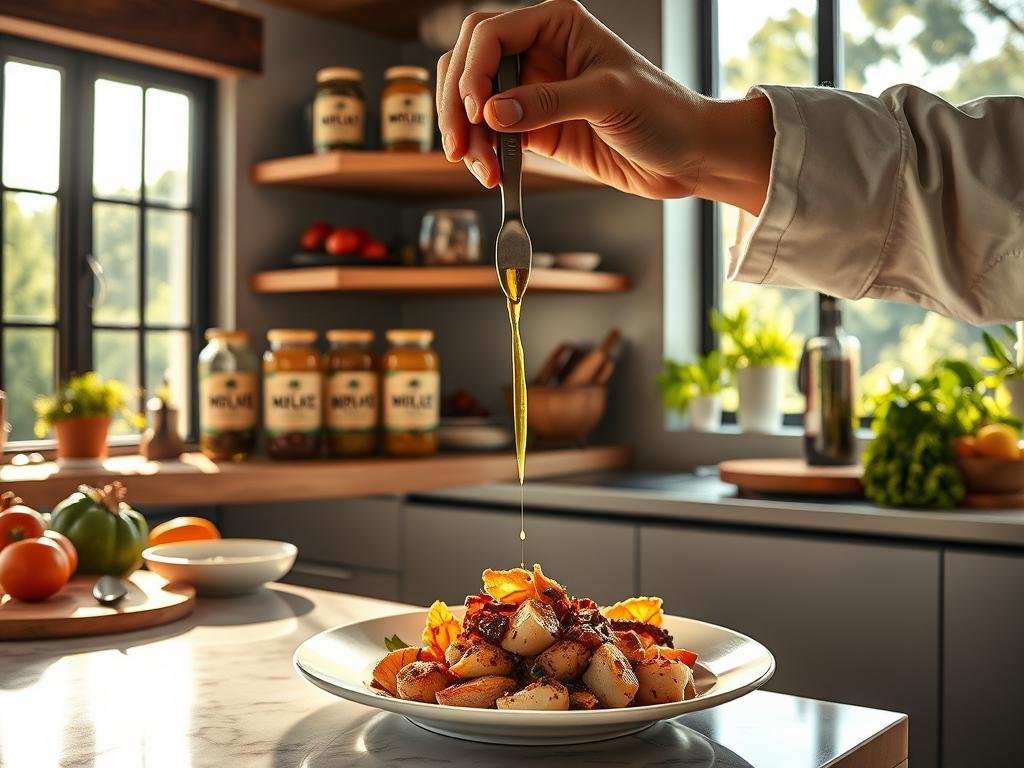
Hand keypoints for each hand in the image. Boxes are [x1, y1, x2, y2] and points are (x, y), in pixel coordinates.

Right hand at [436, 0, 773, 212]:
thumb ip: (549, 102)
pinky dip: (483, 154)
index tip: (478, 112)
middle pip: (469, 65)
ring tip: (479, 169)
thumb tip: (493, 113)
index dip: (474, 71)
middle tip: (459, 145)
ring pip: (473, 103)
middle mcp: (538, 51)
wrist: (685, 156)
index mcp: (556, 23)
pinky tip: (489, 174)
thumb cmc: (663, 111)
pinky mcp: (534, 129)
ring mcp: (532, 91)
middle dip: (457, 106)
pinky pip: (492, 136)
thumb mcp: (608, 98)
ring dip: (467, 136)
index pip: (490, 33)